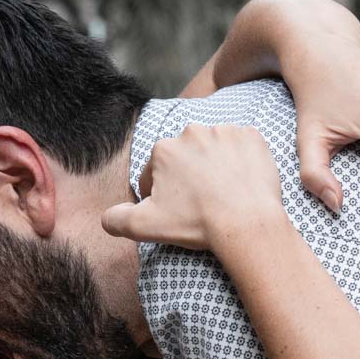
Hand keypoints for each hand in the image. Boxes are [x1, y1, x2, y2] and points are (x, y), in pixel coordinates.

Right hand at [102, 123, 283, 250]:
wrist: (246, 222)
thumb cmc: (196, 223)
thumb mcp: (145, 227)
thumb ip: (116, 220)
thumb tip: (107, 217)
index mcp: (164, 150)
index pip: (156, 172)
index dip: (162, 194)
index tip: (176, 210)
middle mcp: (192, 132)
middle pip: (185, 158)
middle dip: (188, 177)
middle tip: (200, 203)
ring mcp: (225, 131)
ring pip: (213, 150)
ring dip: (214, 167)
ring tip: (223, 193)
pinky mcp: (252, 137)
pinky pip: (242, 146)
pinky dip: (241, 160)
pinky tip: (242, 182)